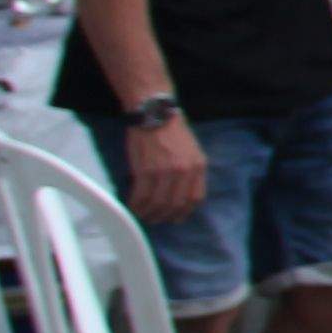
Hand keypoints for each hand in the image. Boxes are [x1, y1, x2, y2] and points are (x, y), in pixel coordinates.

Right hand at [121, 109, 203, 224]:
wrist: (154, 113)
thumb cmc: (172, 130)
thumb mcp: (191, 150)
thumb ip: (190, 171)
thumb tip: (182, 193)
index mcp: (198, 166)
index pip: (195, 198)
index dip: (185, 211)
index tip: (176, 217)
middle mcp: (184, 171)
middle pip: (175, 204)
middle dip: (165, 216)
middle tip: (156, 219)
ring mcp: (164, 172)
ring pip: (157, 203)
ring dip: (149, 213)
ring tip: (143, 215)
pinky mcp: (145, 170)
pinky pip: (141, 196)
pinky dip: (136, 205)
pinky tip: (133, 207)